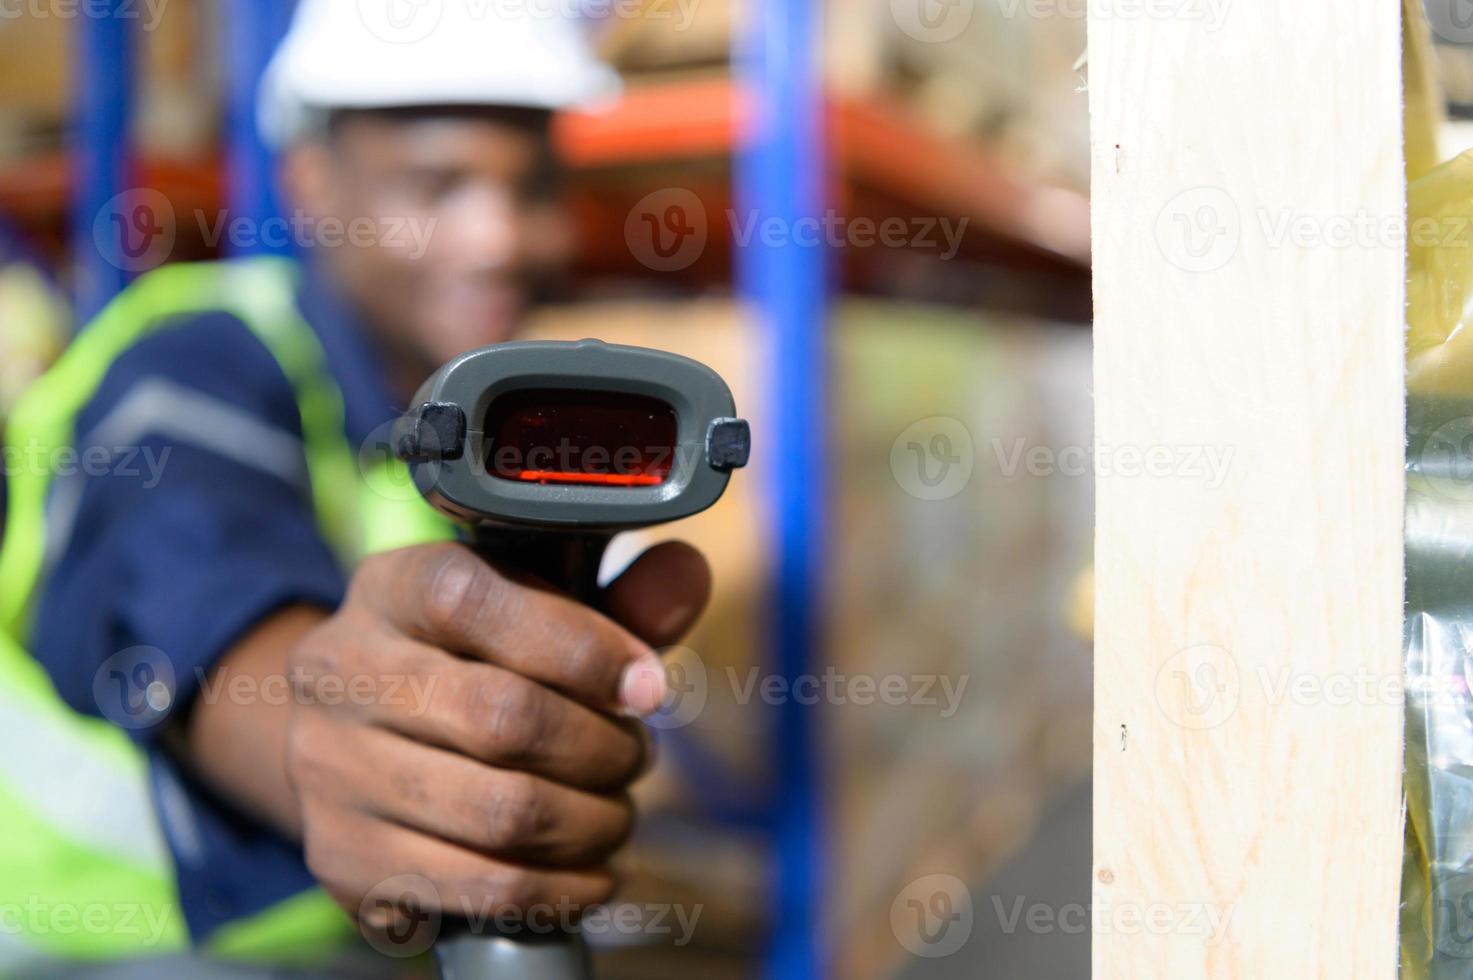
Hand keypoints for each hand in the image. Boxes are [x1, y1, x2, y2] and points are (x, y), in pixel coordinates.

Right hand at [282, 540, 709, 943]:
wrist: (358, 741)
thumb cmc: (475, 663)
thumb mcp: (538, 611)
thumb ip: (619, 597)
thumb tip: (687, 576)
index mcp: (391, 587)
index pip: (475, 602)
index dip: (583, 648)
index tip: (648, 684)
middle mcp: (340, 670)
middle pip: (503, 716)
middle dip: (603, 747)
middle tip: (634, 756)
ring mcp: (329, 769)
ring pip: (502, 811)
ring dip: (592, 822)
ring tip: (613, 813)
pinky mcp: (342, 857)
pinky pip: (482, 886)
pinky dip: (561, 886)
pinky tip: (587, 870)